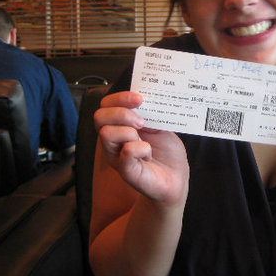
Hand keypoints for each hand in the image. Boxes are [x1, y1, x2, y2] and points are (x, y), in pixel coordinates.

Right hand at [94, 91, 188, 205]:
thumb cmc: (166, 152)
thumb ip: (150, 113)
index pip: (106, 105)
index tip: (139, 98)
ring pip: (106, 133)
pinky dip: (141, 148)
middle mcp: (113, 140)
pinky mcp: (126, 171)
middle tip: (141, 122)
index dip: (120, 98)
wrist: (176, 177)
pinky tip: (148, 154)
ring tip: (144, 139)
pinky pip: (126, 152)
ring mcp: (116, 156)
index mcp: (120, 125)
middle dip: (121, 113)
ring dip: (129, 131)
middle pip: (99, 116)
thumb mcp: (160, 125)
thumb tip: (145, 99)